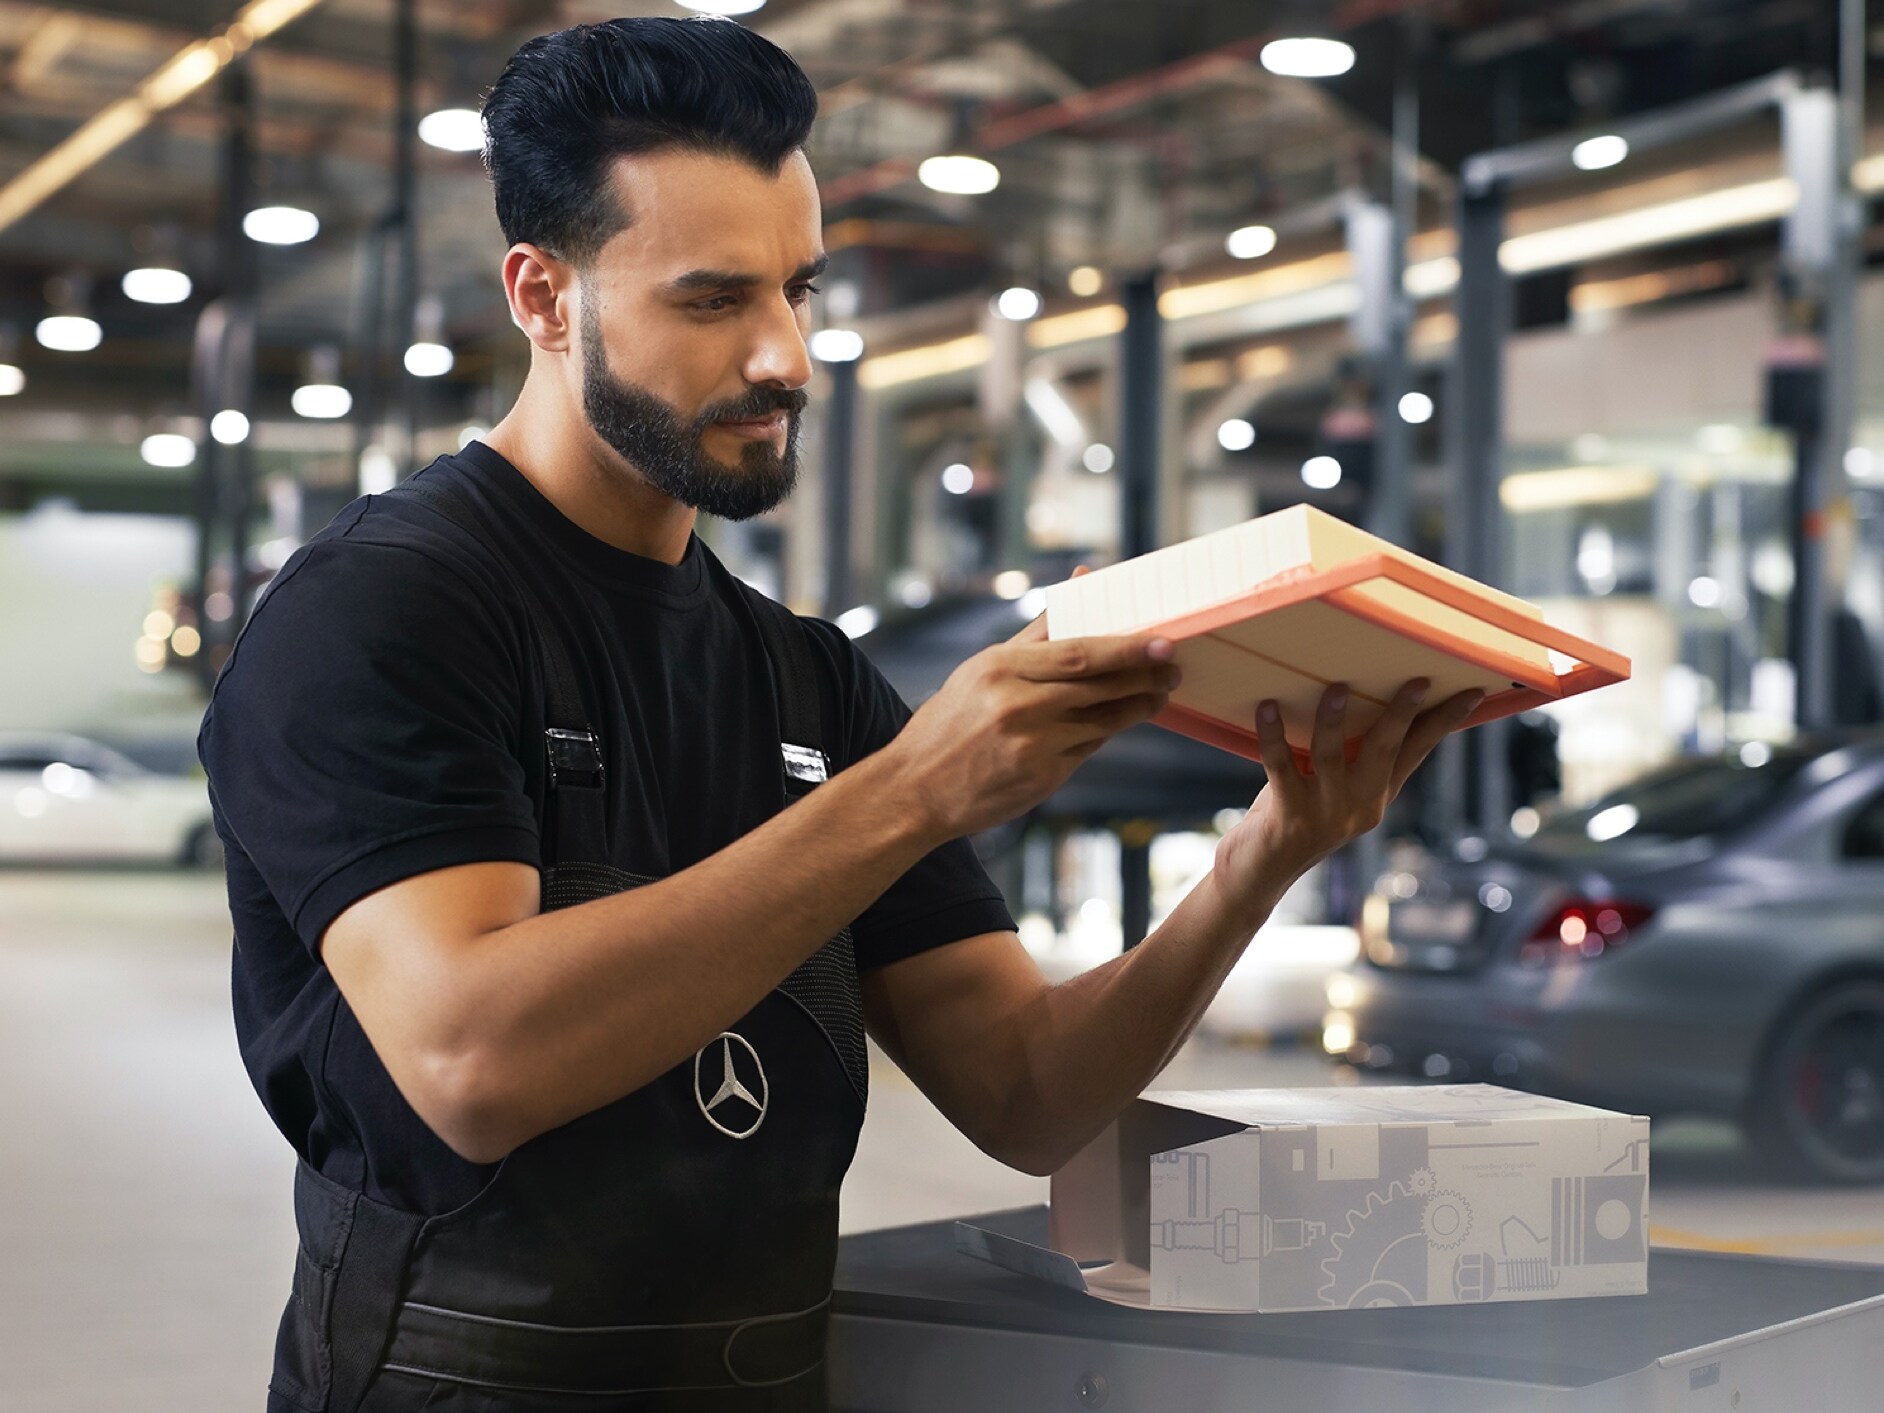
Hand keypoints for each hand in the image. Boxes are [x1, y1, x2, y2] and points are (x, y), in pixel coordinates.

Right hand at [886, 610, 1180, 837]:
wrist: (916, 788)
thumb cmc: (951, 721)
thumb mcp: (982, 668)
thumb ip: (1037, 631)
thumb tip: (1081, 582)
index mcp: (1000, 668)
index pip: (1079, 653)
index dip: (1127, 648)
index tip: (1162, 642)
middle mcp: (1016, 705)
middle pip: (1098, 687)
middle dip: (1144, 677)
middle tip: (1173, 668)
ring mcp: (1030, 745)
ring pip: (1102, 721)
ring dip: (1137, 708)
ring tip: (1158, 695)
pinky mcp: (1041, 778)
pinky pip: (1087, 750)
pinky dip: (1104, 734)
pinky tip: (1117, 722)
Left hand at [1212, 679, 1482, 919]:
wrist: (1261, 873)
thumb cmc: (1296, 816)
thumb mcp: (1334, 790)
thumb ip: (1351, 757)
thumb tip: (1358, 694)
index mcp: (1377, 795)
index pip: (1418, 751)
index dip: (1445, 721)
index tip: (1473, 692)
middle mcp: (1359, 805)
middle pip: (1386, 750)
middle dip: (1403, 714)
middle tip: (1418, 681)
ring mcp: (1324, 811)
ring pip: (1332, 756)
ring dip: (1334, 720)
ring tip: (1337, 688)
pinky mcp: (1288, 815)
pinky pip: (1280, 765)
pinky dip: (1273, 734)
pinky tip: (1268, 707)